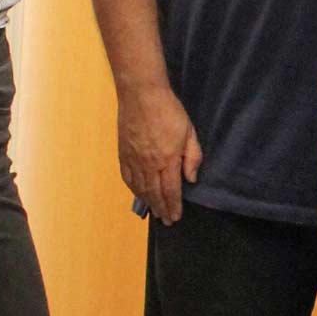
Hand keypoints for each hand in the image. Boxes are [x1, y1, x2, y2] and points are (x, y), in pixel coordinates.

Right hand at [117, 86, 201, 223]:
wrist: (141, 94)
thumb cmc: (168, 110)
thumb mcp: (189, 132)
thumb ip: (192, 157)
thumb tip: (191, 179)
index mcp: (167, 159)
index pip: (171, 191)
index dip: (173, 206)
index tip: (175, 217)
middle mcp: (149, 164)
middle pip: (155, 193)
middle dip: (161, 209)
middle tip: (166, 221)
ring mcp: (134, 159)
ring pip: (140, 188)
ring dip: (148, 202)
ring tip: (154, 212)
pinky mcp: (123, 153)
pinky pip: (127, 177)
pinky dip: (133, 189)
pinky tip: (138, 194)